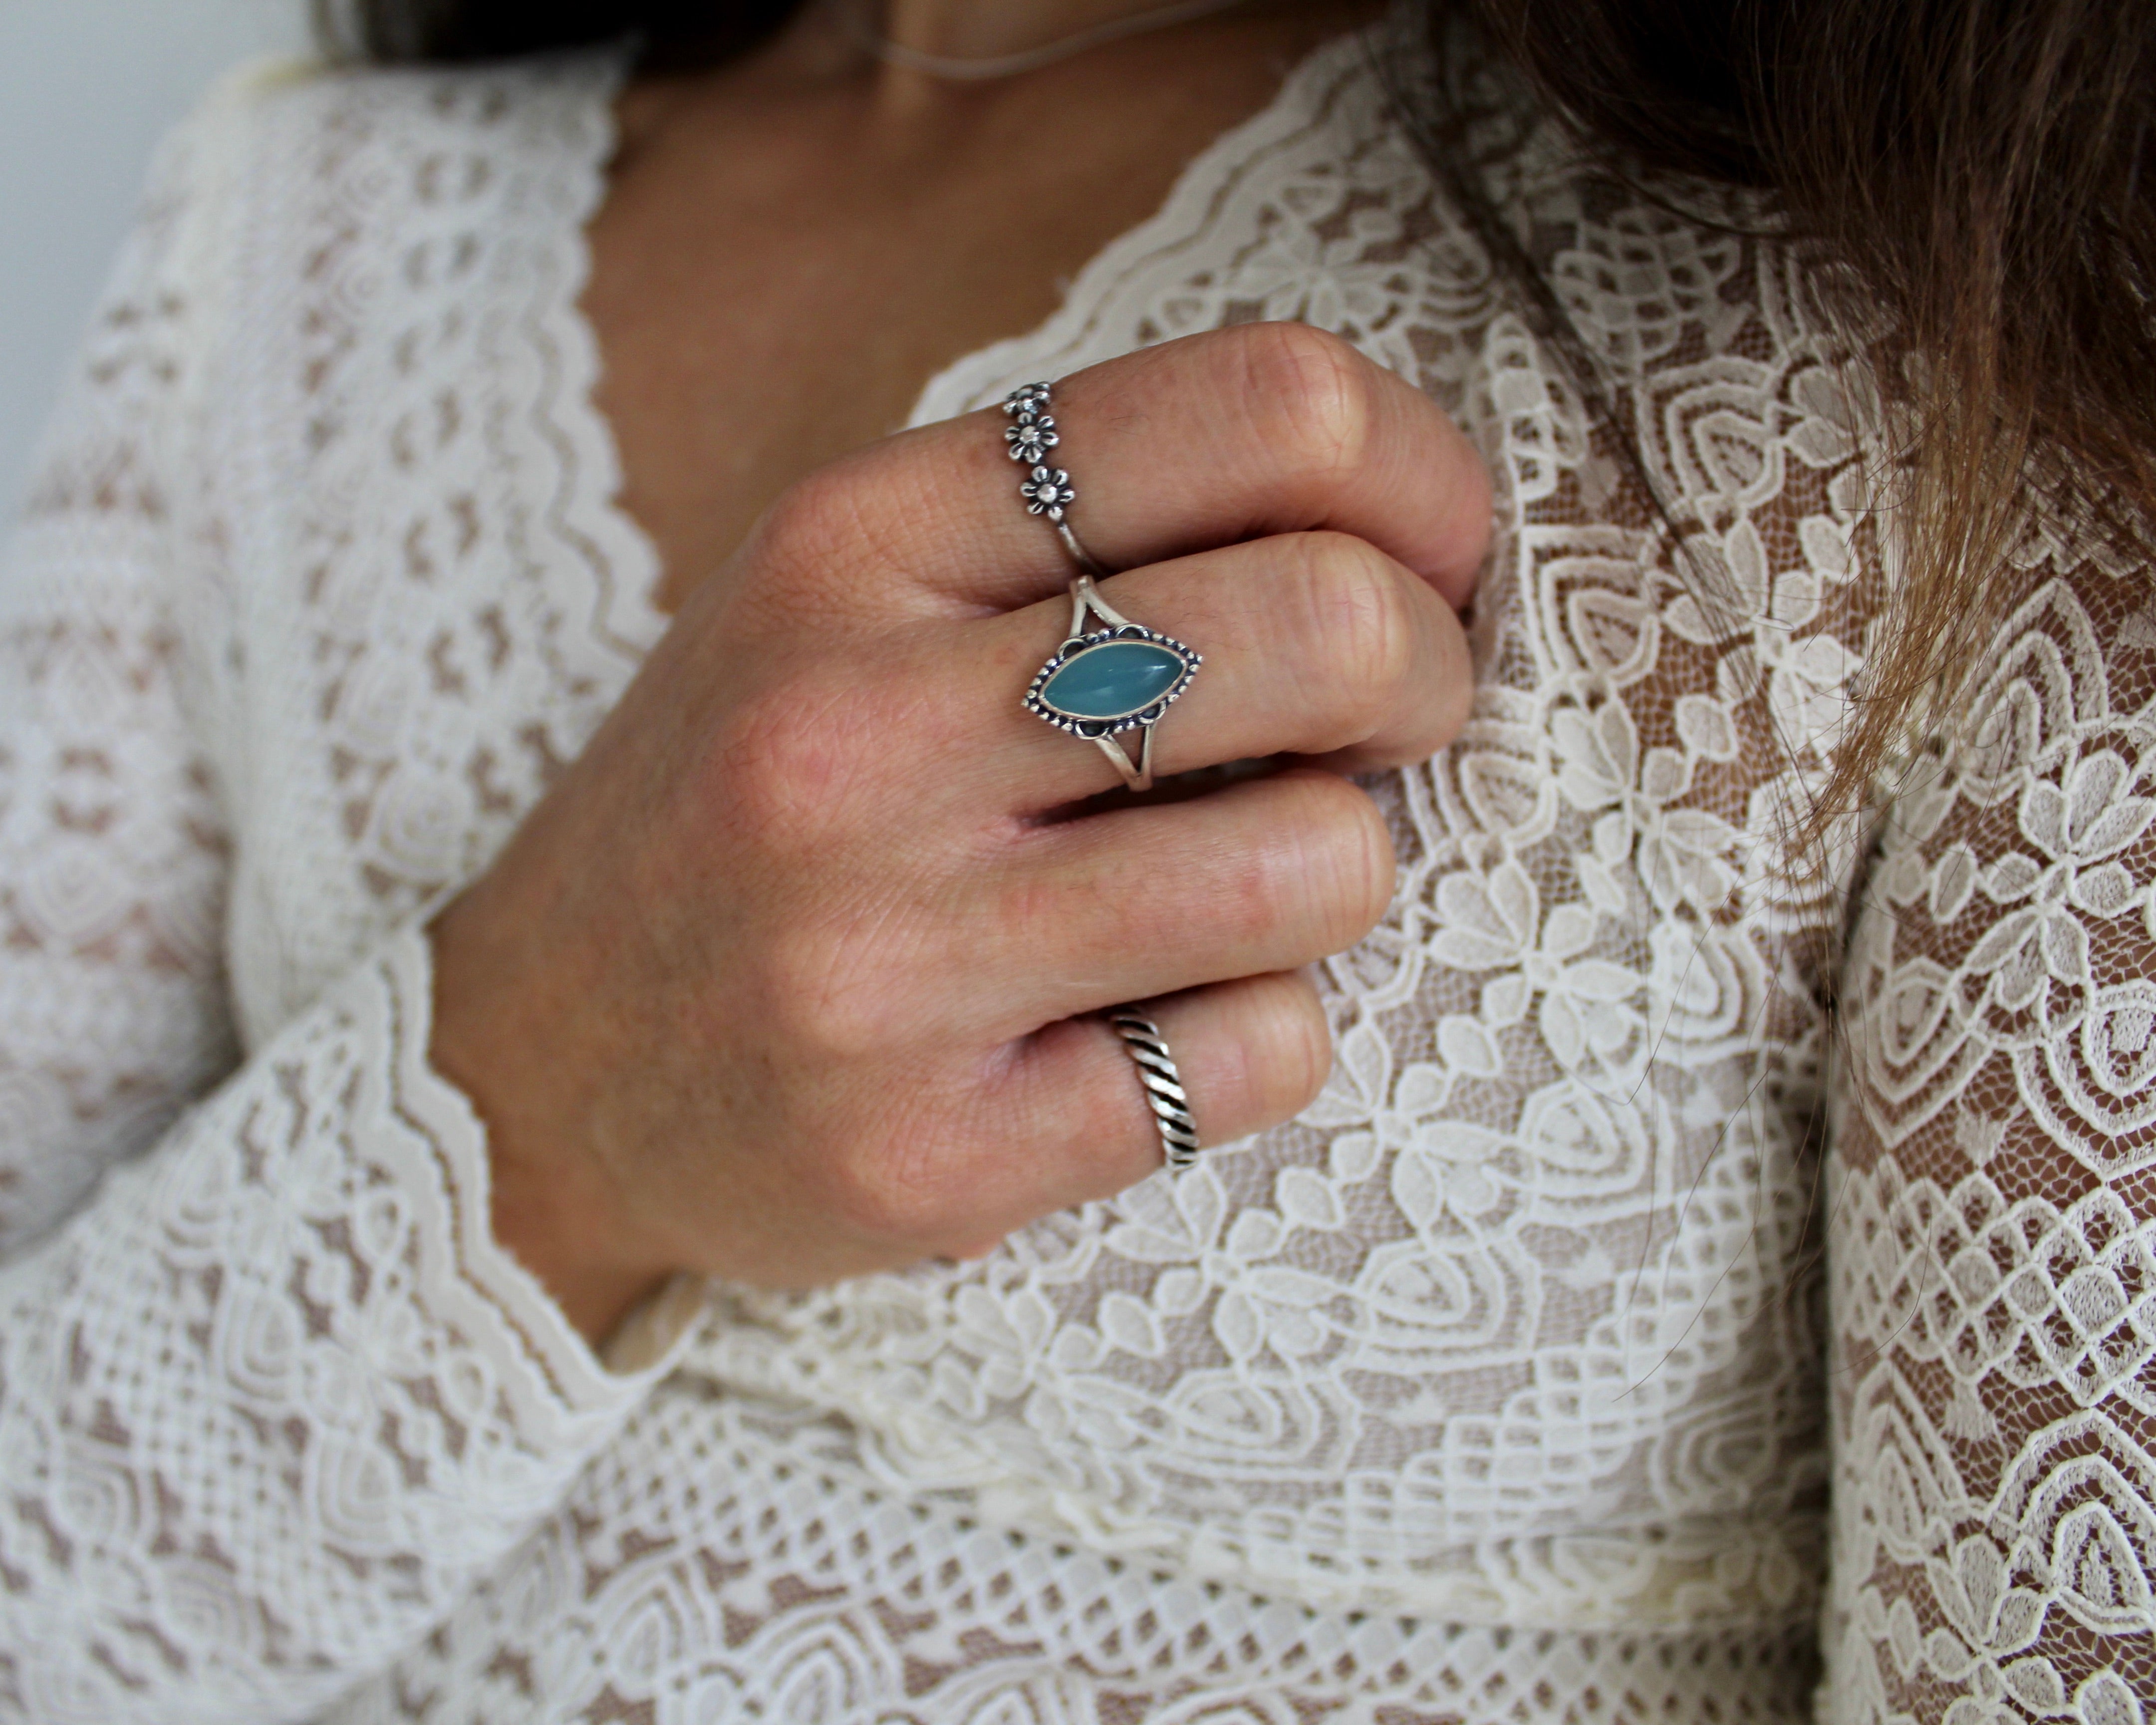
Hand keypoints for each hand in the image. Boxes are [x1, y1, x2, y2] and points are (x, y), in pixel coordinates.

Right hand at [429, 323, 1488, 1340]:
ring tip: (1246, 882)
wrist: (534, 1066)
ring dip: (1340, 869)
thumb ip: (1082, 531)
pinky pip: (1258, 1058)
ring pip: (1318, 863)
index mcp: (855, 540)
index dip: (1418, 473)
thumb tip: (1396, 534)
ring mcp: (885, 956)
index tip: (1431, 554)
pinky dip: (1261, 1034)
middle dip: (1429, 672)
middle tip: (1391, 720)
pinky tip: (1152, 1023)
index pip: (1253, 409)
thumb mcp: (851, 593)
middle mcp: (856, 730)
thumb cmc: (748, 805)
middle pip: (1327, 624)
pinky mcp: (933, 1151)